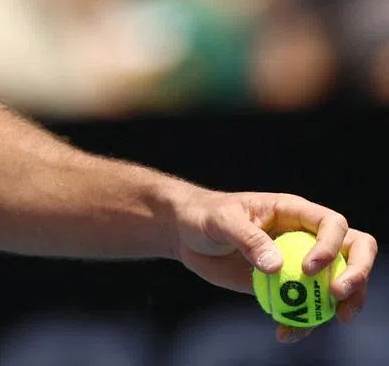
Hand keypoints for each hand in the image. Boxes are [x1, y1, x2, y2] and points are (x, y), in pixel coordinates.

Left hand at [168, 188, 376, 341]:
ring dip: (342, 305)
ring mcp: (299, 262)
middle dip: (358, 274)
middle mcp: (304, 236)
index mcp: (293, 211)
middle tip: (339, 296)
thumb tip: (276, 267)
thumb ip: (247, 239)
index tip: (308, 269)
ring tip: (330, 321)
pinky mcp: (286, 286)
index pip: (333, 225)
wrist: (187, 235)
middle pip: (354, 251)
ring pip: (339, 283)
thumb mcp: (221, 220)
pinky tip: (283, 332)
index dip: (332, 247)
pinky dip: (304, 323)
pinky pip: (308, 307)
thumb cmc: (204, 215)